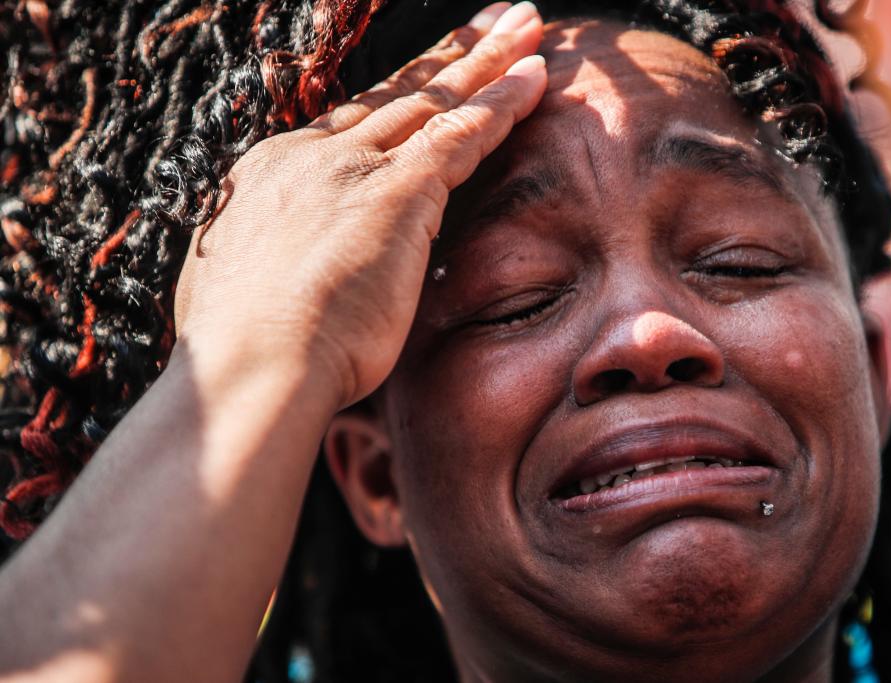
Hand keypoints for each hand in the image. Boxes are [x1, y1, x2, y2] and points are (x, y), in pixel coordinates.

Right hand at [174, 1, 546, 409]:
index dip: (396, 98)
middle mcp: (311, 157)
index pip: (350, 125)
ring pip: (435, 99)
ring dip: (487, 60)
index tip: (426, 78)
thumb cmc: (242, 355)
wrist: (248, 368)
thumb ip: (275, 266)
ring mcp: (352, 168)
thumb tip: (283, 277)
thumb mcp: (242, 292)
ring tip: (526, 25)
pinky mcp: (396, 192)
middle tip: (490, 22)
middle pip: (396, 95)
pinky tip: (536, 77)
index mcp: (273, 177)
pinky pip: (461, 132)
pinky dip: (502, 102)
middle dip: (449, 56)